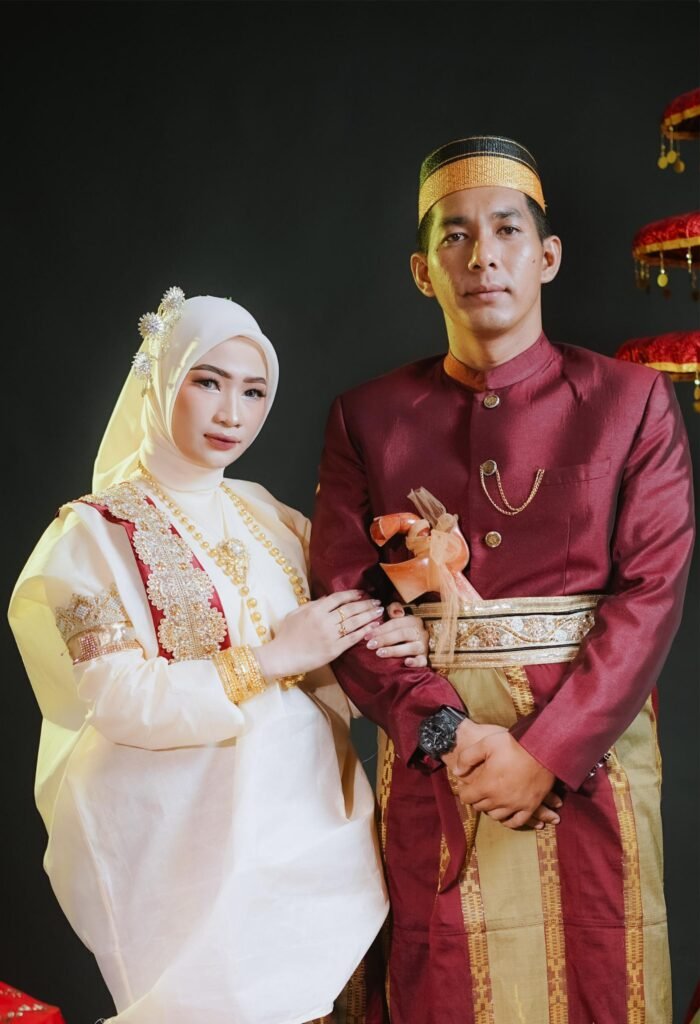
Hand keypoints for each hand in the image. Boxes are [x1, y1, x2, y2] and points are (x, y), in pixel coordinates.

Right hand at [256, 591, 383, 678]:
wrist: (281, 657)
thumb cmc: (285, 635)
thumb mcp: (295, 613)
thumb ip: (312, 604)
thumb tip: (328, 597)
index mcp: (315, 610)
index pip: (338, 598)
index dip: (352, 594)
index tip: (362, 593)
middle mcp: (324, 621)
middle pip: (350, 609)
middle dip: (366, 604)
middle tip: (377, 601)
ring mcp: (330, 636)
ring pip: (354, 623)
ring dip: (369, 616)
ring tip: (379, 612)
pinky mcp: (333, 650)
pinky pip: (352, 639)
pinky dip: (364, 632)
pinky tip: (373, 628)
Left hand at [365, 602, 429, 666]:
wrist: (428, 642)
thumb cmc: (407, 631)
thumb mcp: (401, 618)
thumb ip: (394, 610)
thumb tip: (387, 609)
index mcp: (412, 621)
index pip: (395, 624)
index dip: (380, 629)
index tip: (367, 636)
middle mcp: (419, 633)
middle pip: (402, 634)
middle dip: (384, 639)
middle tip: (370, 645)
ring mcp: (423, 646)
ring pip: (411, 647)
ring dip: (394, 650)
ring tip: (379, 653)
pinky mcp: (425, 658)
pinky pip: (422, 661)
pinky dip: (415, 662)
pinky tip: (406, 662)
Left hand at [448, 730, 554, 829]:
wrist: (543, 748)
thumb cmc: (513, 744)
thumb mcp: (486, 743)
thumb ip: (467, 758)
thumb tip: (456, 772)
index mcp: (486, 785)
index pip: (467, 797)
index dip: (464, 791)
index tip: (466, 787)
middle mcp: (499, 799)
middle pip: (481, 807)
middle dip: (477, 799)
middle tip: (479, 791)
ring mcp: (516, 805)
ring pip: (497, 816)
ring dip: (491, 809)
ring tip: (492, 801)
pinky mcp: (530, 806)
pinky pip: (517, 822)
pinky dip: (510, 821)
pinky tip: (507, 815)